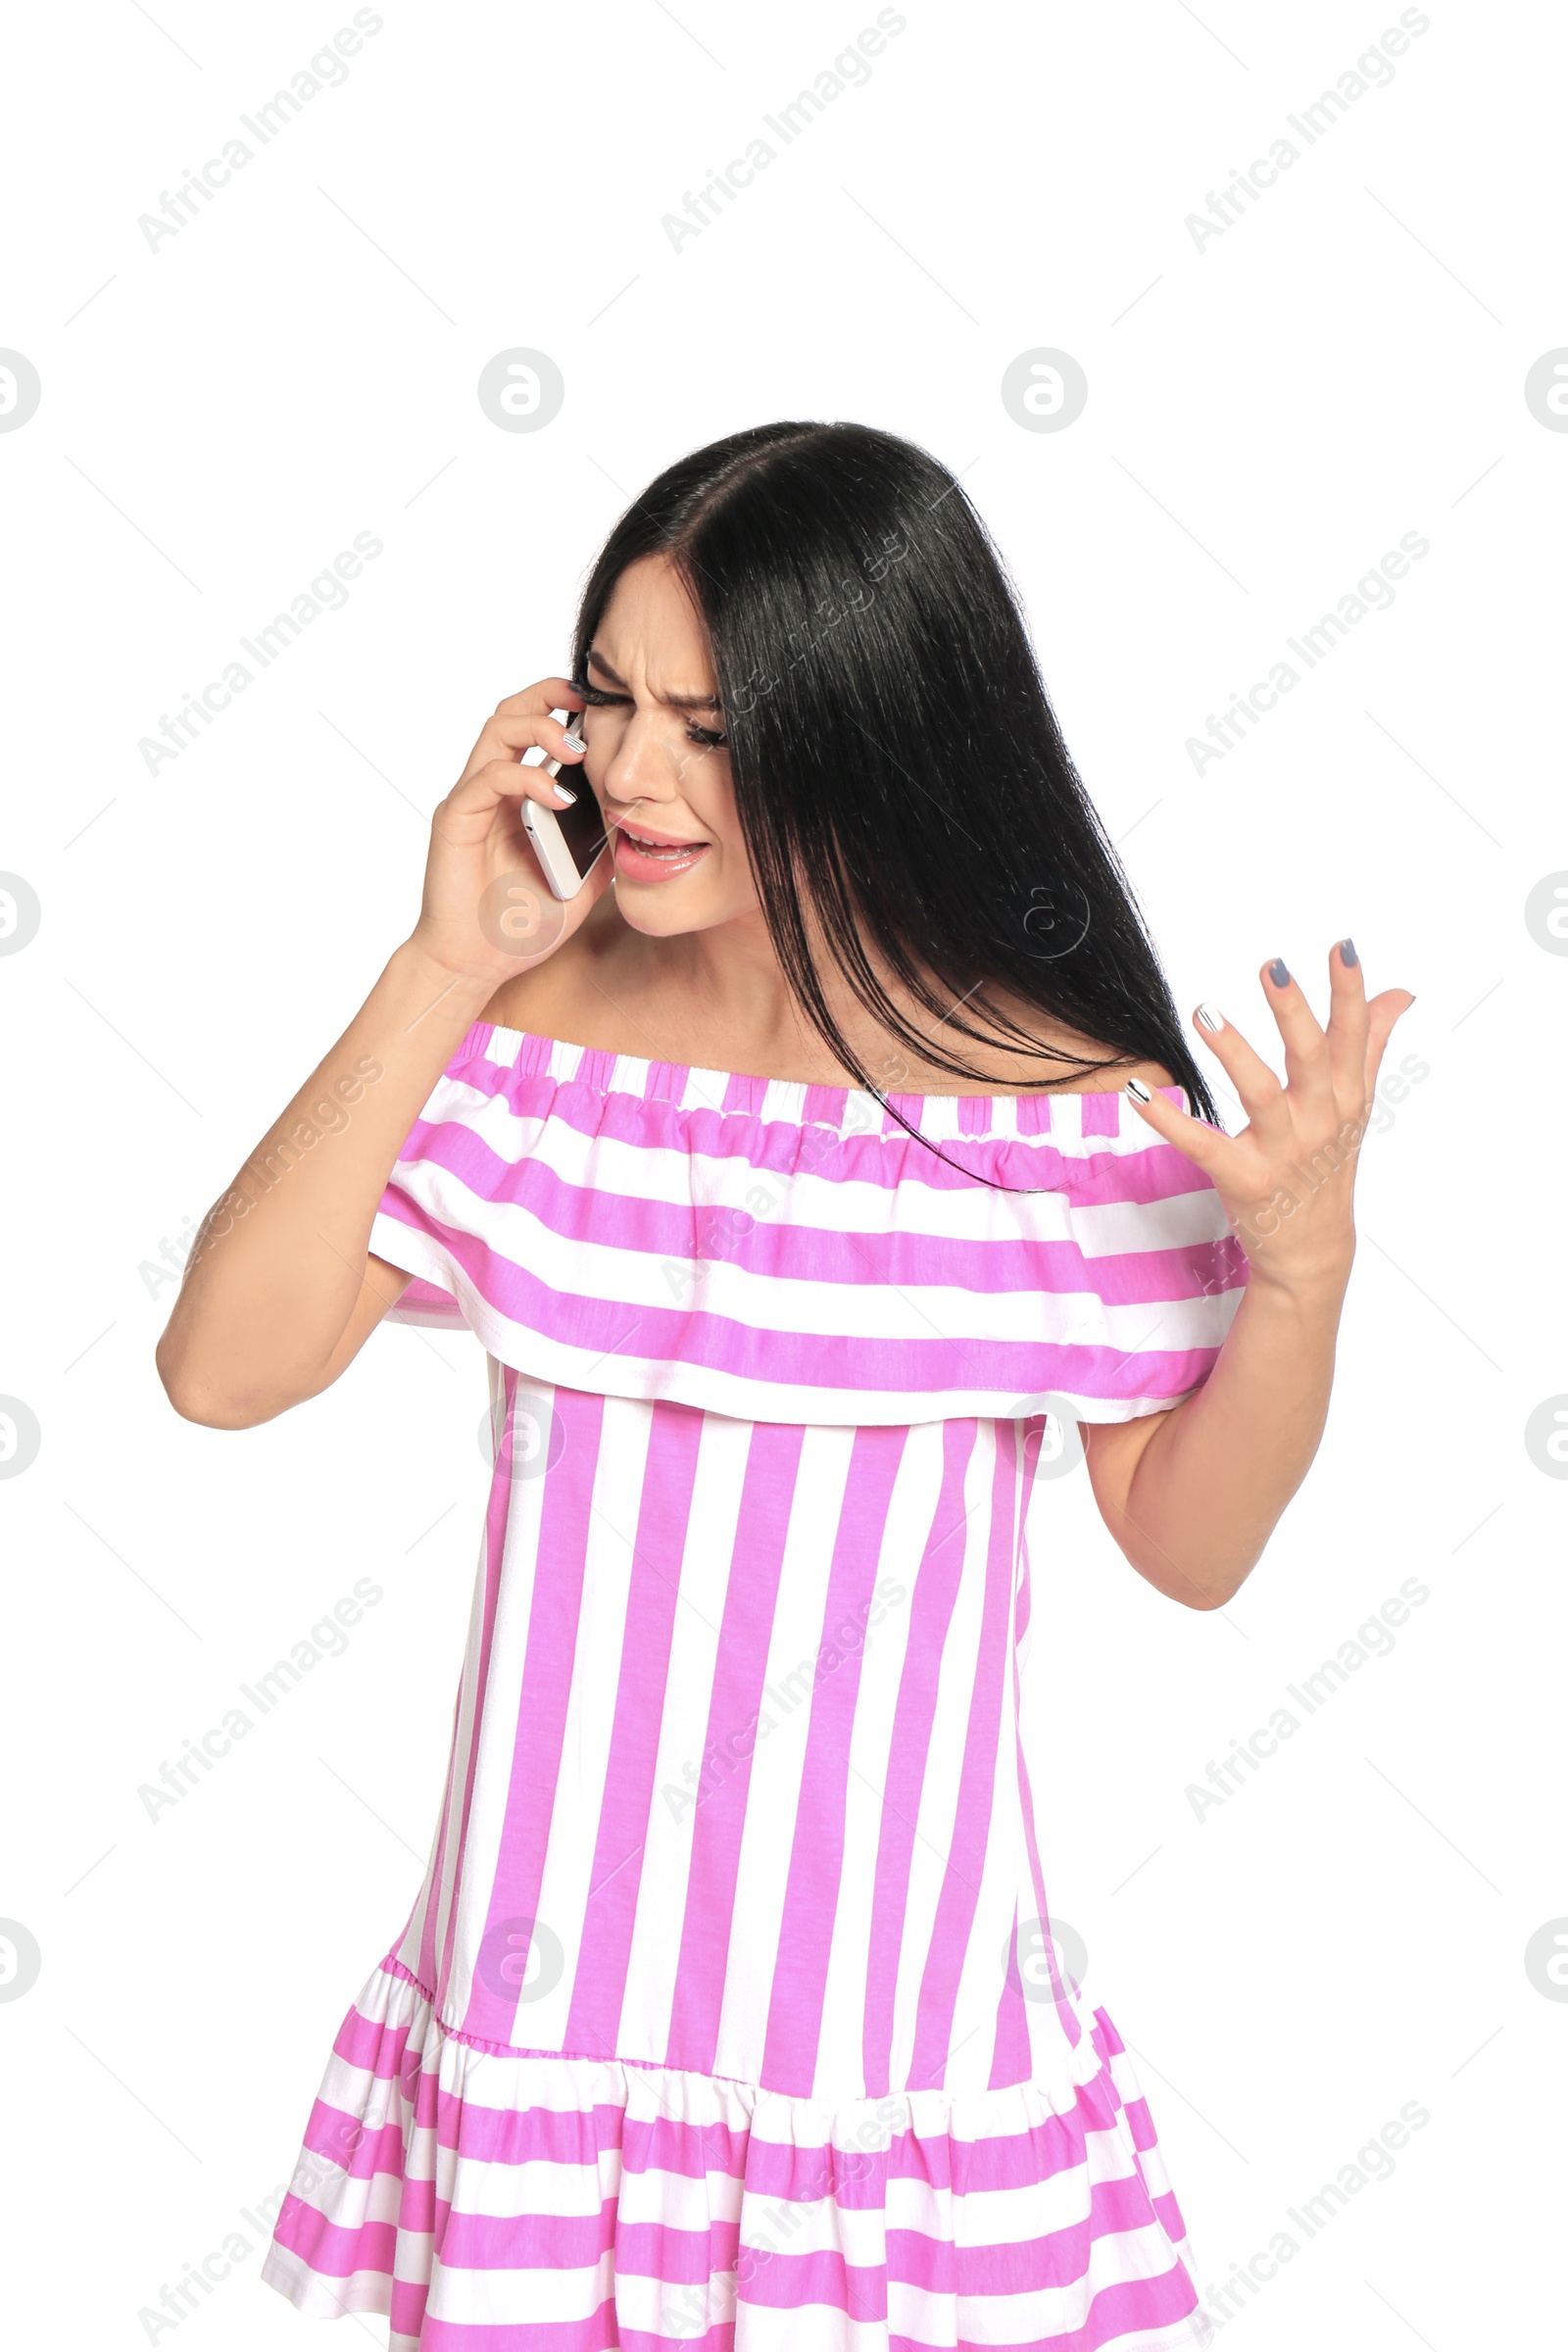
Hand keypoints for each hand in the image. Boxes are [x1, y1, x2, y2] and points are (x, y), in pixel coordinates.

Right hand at [406, 678, 612, 986]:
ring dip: (539, 726)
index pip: (536, 730)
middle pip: (511, 712)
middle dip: (549, 696)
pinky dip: (526, 777)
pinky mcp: (456, 819)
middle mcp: (491, 790)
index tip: (605, 710)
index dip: (565, 709)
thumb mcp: (582, 884)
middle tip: (588, 703)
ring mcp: (472, 801)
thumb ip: (601, 847)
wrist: (478, 965)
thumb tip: (635, 819)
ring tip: (577, 749)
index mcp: (518, 797)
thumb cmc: (518, 927)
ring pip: (496, 731)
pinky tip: (559, 797)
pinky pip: (488, 778)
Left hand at [1123, 941, 1415, 1295]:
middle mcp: (1320, 1120)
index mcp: (1345, 1096)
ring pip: (1260, 1095)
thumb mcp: (1356, 1106)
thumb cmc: (1328, 1166)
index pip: (1354, 1035)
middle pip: (1310, 1057)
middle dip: (1293, 1011)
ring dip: (1233, 1053)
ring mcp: (1283, 1152)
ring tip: (1205, 1012)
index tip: (1342, 945)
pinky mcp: (1243, 1179)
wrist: (1312, 1251)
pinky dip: (1170, 1121)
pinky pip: (1203, 1145)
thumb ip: (1371, 1045)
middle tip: (1272, 964)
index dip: (1349, 990)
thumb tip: (1400, 992)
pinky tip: (1139, 1094)